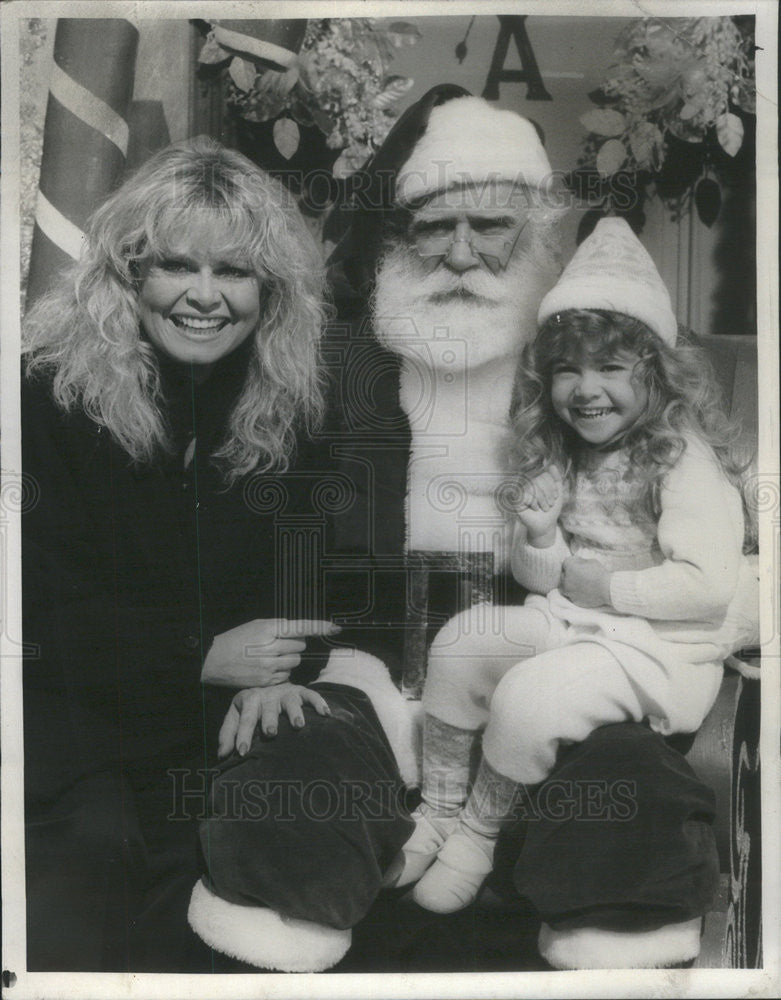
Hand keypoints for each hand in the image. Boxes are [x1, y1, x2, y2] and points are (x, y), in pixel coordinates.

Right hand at [201, 618, 340, 688]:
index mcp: (269, 629)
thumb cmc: (236, 639)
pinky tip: (267, 668)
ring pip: (296, 662)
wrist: (213, 660)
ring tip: (271, 657)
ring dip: (289, 659)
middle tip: (278, 645)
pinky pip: (287, 675)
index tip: (336, 627)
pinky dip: (282, 671)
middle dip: (294, 645)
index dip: (320, 627)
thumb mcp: (256, 625)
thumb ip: (279, 627)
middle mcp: (271, 647)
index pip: (301, 627)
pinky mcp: (266, 681)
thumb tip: (301, 632)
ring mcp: (269, 666)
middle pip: (301, 647)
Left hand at [218, 683, 331, 756]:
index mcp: (249, 700)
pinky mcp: (300, 691)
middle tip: (271, 733)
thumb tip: (222, 755)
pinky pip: (311, 695)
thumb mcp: (236, 715)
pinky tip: (326, 714)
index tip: (242, 752)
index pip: (245, 719)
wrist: (268, 683)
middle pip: (268, 708)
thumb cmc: (252, 707)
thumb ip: (228, 734)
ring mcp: (285, 692)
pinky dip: (319, 703)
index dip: (242, 735)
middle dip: (269, 720)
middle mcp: (267, 695)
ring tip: (298, 725)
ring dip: (295, 712)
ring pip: (290, 701)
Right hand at [515, 467, 563, 545]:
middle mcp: (528, 485)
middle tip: (549, 505)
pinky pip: (525, 493)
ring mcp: (521, 492)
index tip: (555, 497)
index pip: (545, 475)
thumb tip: (552, 466)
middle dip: (548, 494)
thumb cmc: (551, 510)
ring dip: (542, 499)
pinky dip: (533, 502)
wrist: (546, 525)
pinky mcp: (516, 500)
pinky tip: (534, 508)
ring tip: (544, 508)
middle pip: (539, 479)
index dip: (552, 486)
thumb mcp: (557, 493)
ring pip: (533, 486)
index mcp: (537, 482)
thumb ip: (556, 479)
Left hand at [560, 556, 611, 607]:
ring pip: (565, 587)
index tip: (579, 563)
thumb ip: (580, 562)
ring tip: (579, 584)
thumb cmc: (600, 573)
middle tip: (579, 574)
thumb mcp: (590, 561)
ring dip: (570, 585)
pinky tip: (584, 591)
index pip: (566, 562)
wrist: (607, 589)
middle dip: (569, 574)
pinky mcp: (574, 600)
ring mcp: (568, 591)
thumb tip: (577, 563)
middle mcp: (565, 579)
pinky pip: (572, 596)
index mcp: (569, 567)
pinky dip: (576, 593)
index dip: (573, 562)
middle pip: (563, 575)